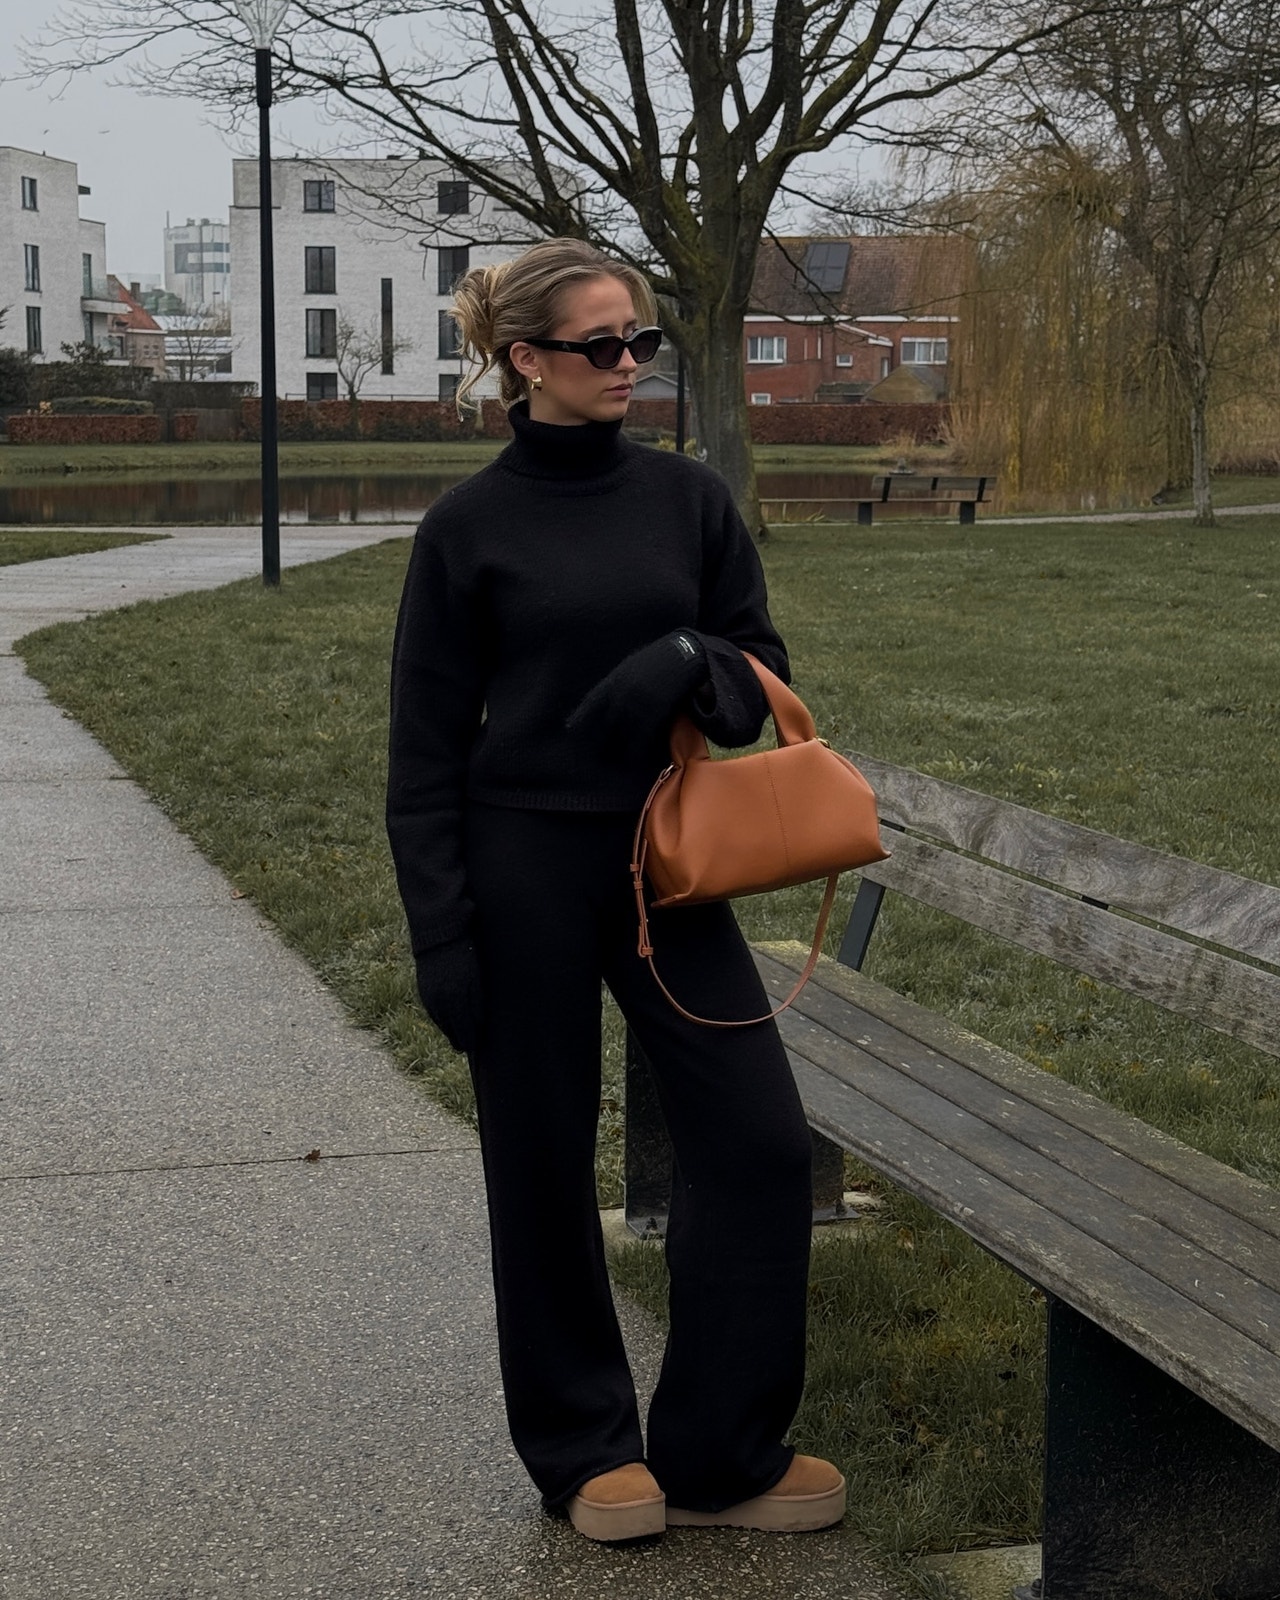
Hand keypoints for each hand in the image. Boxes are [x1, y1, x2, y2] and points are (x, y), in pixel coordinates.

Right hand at [414, 936, 483, 1055]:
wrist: (438, 940)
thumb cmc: (463, 957)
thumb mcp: (476, 979)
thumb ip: (477, 1004)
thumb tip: (479, 1026)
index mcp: (455, 1002)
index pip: (464, 1034)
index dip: (472, 1042)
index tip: (480, 1047)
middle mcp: (439, 1006)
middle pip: (452, 1035)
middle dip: (462, 1040)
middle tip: (473, 1042)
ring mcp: (429, 1001)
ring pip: (442, 1027)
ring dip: (453, 1031)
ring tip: (464, 1033)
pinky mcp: (423, 995)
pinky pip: (435, 1016)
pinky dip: (444, 1021)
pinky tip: (452, 1019)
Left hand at [566, 631, 707, 758]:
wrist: (682, 655)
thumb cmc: (658, 659)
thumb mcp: (630, 666)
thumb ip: (617, 682)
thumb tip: (608, 699)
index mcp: (613, 681)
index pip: (590, 704)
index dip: (580, 719)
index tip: (571, 730)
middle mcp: (620, 694)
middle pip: (604, 724)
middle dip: (600, 741)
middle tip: (597, 755)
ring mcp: (636, 704)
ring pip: (621, 734)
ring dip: (618, 750)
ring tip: (617, 763)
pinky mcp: (653, 712)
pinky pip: (641, 736)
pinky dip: (638, 749)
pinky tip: (636, 758)